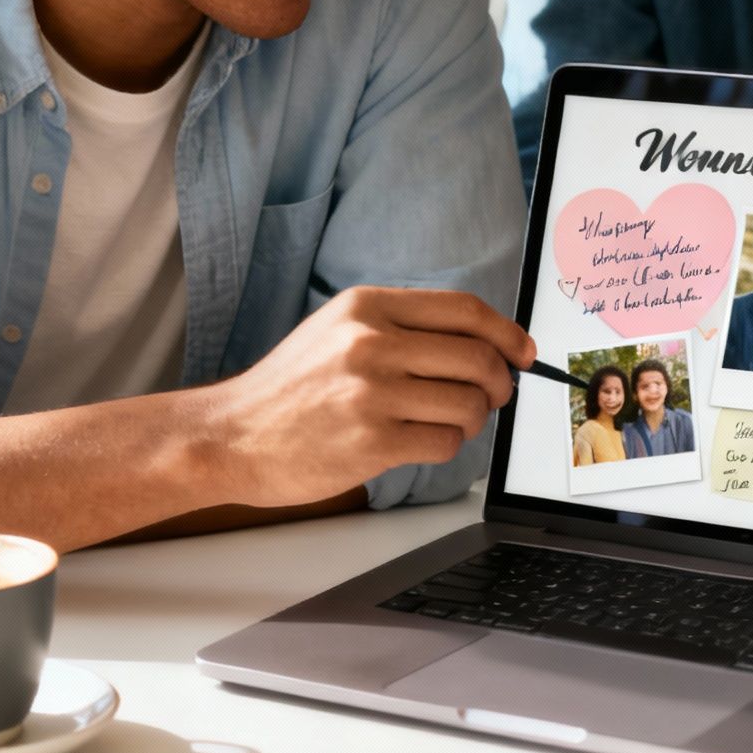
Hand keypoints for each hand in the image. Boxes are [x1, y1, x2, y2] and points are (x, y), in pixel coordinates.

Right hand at [204, 287, 534, 507]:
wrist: (229, 436)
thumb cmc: (288, 389)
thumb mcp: (338, 331)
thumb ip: (402, 328)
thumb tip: (481, 343)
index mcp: (366, 307)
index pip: (465, 310)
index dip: (507, 333)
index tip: (523, 352)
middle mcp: (371, 342)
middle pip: (478, 358)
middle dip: (498, 383)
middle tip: (492, 396)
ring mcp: (371, 392)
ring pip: (469, 404)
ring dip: (472, 420)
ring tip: (445, 423)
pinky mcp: (372, 441)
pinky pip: (445, 442)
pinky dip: (446, 446)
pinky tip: (419, 442)